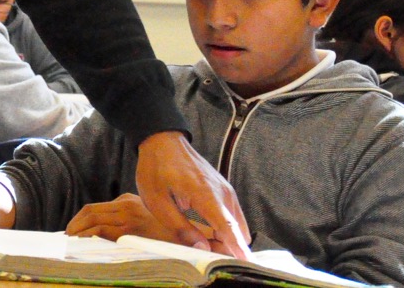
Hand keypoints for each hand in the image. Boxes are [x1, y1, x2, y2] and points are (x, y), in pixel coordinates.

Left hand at [65, 193, 176, 241]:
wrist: (195, 237)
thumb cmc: (172, 233)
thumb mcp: (150, 223)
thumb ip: (132, 224)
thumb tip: (107, 234)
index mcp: (129, 202)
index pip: (96, 209)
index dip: (80, 220)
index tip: (72, 232)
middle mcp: (127, 205)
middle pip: (90, 212)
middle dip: (74, 225)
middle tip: (65, 238)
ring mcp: (128, 216)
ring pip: (92, 219)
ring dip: (77, 230)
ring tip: (69, 242)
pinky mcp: (130, 229)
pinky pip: (100, 230)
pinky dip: (86, 236)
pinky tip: (80, 244)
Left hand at [135, 131, 250, 258]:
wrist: (162, 140)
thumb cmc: (156, 170)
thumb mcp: (157, 202)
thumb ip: (180, 227)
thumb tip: (202, 248)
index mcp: (205, 194)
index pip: (228, 226)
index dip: (237, 248)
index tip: (248, 264)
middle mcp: (222, 192)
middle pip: (236, 230)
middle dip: (227, 248)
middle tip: (204, 254)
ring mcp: (226, 190)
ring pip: (236, 225)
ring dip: (225, 239)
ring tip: (201, 243)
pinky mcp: (225, 190)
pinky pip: (231, 216)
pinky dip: (225, 229)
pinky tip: (208, 235)